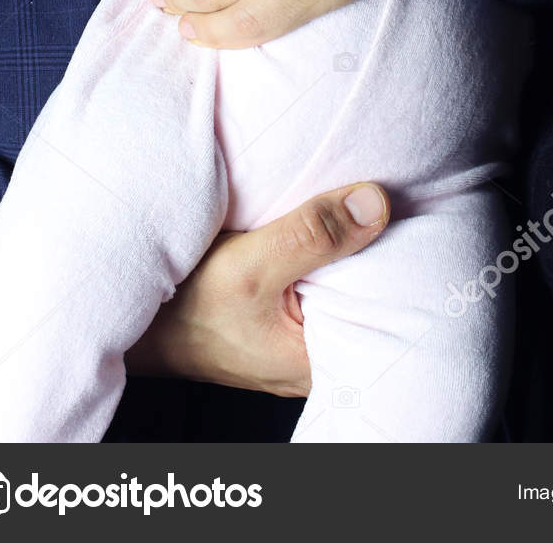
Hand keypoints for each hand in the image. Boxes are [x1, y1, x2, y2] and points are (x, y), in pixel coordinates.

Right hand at [124, 182, 389, 395]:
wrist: (133, 314)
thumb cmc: (184, 308)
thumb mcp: (250, 266)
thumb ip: (312, 235)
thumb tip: (376, 203)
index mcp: (320, 360)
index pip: (390, 308)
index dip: (408, 259)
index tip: (419, 212)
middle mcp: (318, 357)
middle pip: (373, 293)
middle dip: (386, 246)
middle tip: (405, 192)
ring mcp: (302, 338)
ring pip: (348, 283)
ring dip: (356, 244)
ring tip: (374, 197)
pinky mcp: (287, 317)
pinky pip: (325, 280)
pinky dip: (331, 250)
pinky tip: (335, 218)